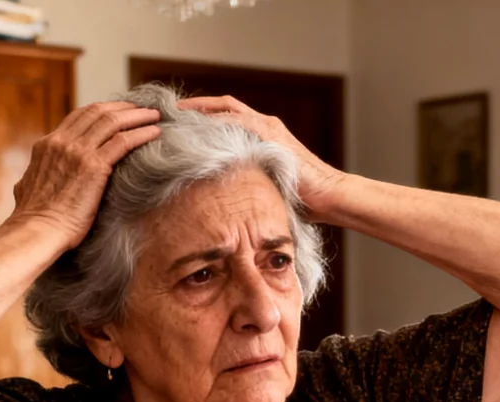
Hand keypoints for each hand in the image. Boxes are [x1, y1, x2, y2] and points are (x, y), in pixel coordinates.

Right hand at [9, 102, 163, 247]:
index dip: (102, 110)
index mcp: (47, 145)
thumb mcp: (29, 186)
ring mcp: (77, 152)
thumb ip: (39, 174)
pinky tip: (155, 132)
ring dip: (136, 115)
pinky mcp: (94, 166)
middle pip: (97, 112)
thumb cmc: (35, 219)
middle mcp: (61, 142)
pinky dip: (141, 133)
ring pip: (112, 121)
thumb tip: (38, 175)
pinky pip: (123, 141)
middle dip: (122, 107)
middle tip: (141, 108)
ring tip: (154, 114)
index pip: (78, 117)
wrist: (38, 231)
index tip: (120, 112)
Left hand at [177, 95, 346, 217]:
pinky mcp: (271, 135)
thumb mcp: (267, 184)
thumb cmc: (303, 198)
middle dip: (196, 106)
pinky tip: (197, 126)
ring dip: (201, 110)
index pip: (227, 116)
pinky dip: (217, 121)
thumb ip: (247, 178)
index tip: (179, 121)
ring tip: (176, 115)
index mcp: (264, 134)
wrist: (329, 196)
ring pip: (228, 109)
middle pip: (223, 105)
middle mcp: (265, 124)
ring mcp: (269, 127)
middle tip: (169, 111)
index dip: (203, 115)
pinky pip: (238, 122)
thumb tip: (222, 194)